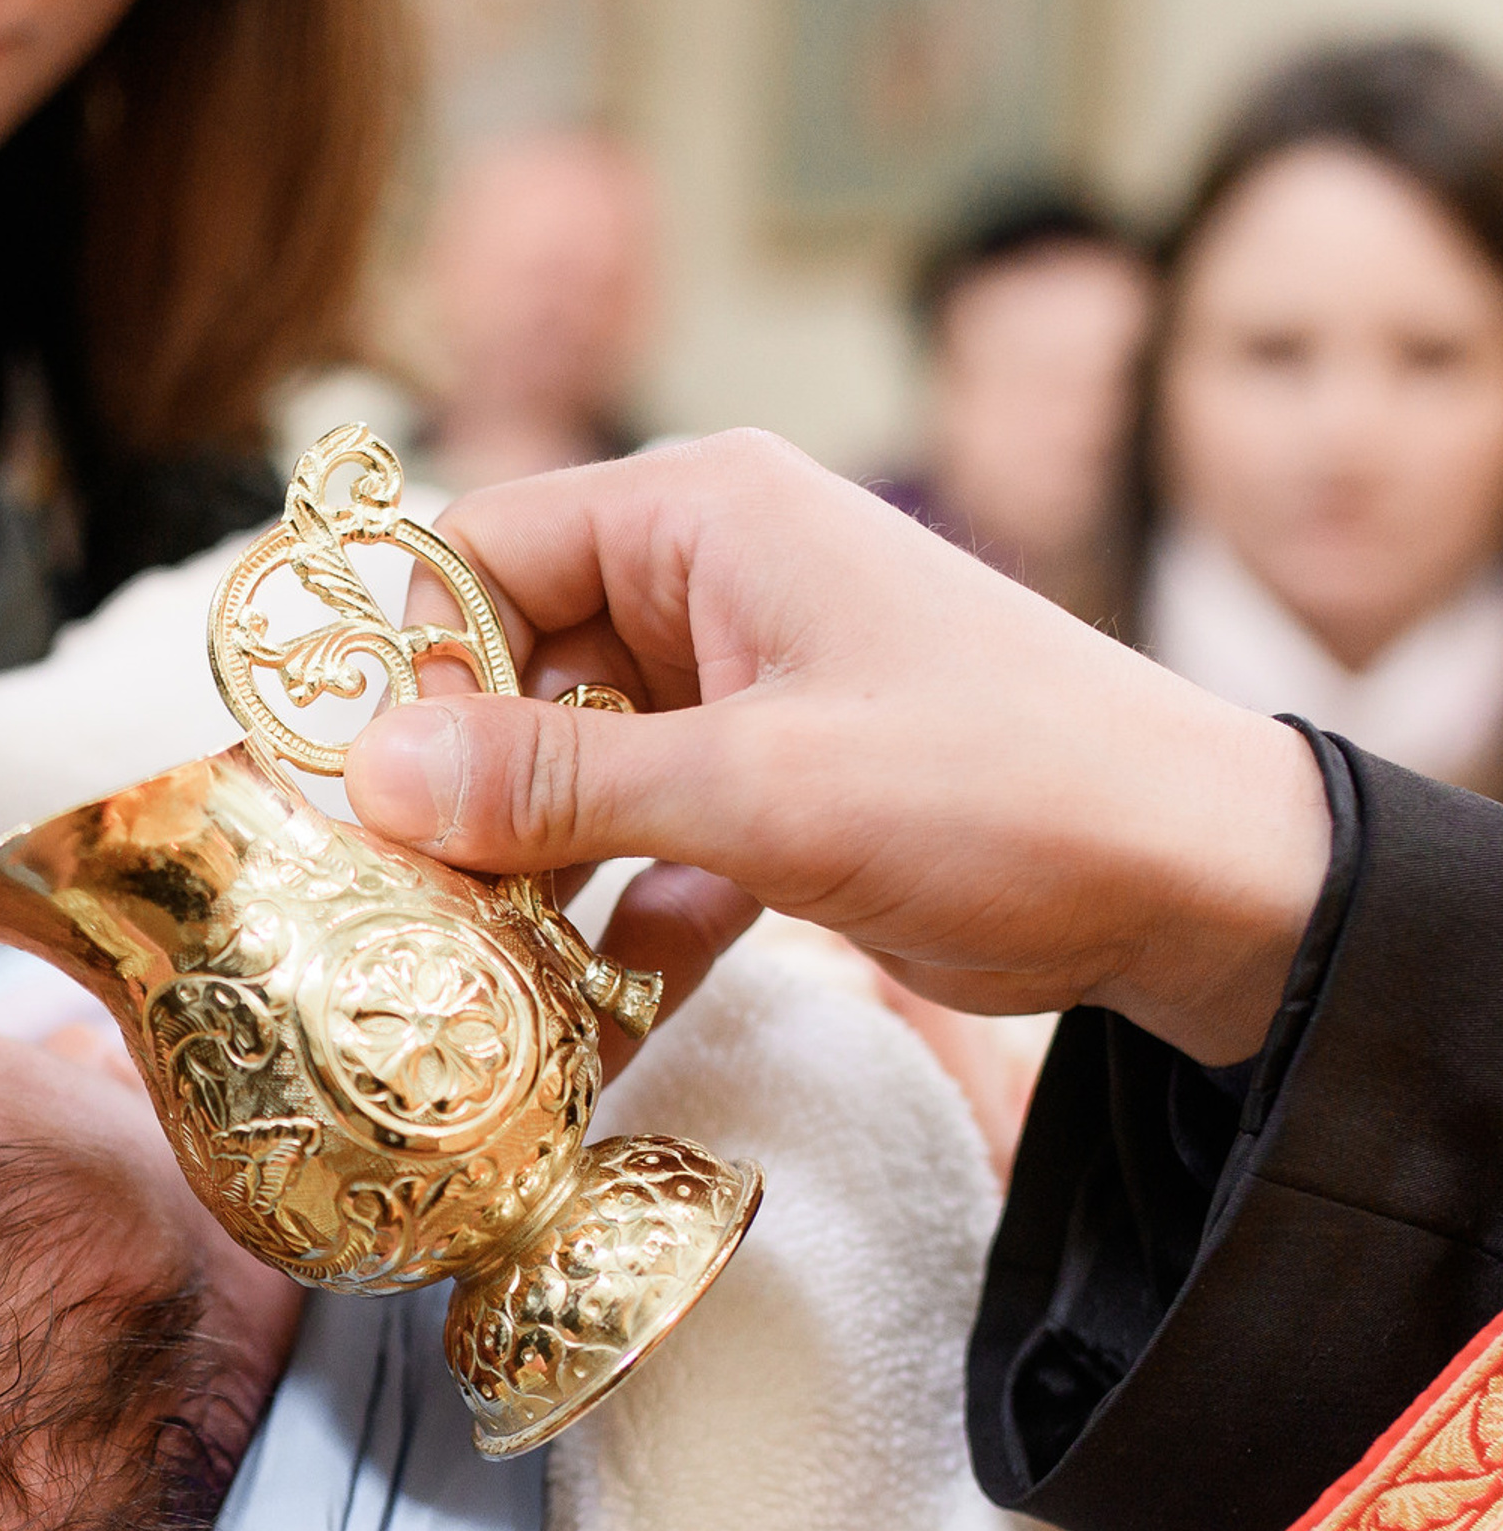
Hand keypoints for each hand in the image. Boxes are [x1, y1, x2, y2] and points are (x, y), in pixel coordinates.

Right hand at [344, 431, 1331, 1066]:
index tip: (338, 790)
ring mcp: (741, 690)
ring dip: (531, 875)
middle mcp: (708, 585)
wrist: (1192, 884)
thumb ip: (559, 784)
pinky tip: (596, 1012)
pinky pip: (650, 844)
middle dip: (456, 795)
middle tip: (392, 907)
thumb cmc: (1002, 788)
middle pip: (511, 672)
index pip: (480, 552)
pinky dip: (623, 921)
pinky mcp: (772, 790)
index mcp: (700, 518)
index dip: (398, 665)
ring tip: (475, 975)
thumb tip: (374, 776)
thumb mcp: (760, 788)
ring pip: (572, 771)